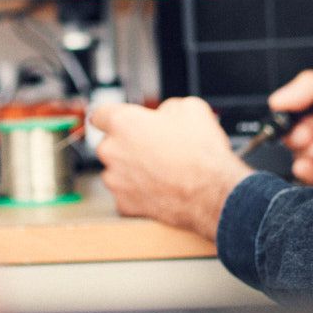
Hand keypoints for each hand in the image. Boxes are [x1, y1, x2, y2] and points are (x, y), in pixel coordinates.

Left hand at [90, 98, 253, 239]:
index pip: (100, 114)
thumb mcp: (190, 108)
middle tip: (154, 147)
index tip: (116, 122)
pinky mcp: (124, 204)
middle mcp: (112, 151)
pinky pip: (125, 194)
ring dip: (131, 170)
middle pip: (109, 144)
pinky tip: (158, 188)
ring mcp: (116, 180)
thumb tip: (162, 116)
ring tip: (159, 170)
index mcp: (123, 122)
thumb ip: (165, 109)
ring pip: (116, 171)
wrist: (211, 192)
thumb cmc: (201, 153)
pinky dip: (138, 193)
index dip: (111, 117)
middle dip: (127, 145)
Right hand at [271, 70, 312, 192]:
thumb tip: (277, 98)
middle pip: (295, 134)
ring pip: (303, 156)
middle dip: (294, 135)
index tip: (283, 117)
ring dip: (304, 153)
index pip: (295, 108)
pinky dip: (306, 173)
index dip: (286, 114)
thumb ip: (310, 85)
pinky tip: (307, 167)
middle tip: (307, 134)